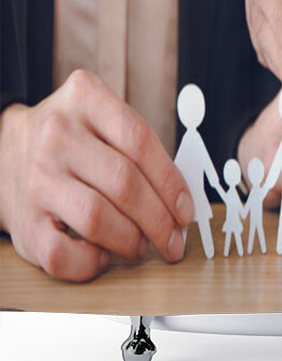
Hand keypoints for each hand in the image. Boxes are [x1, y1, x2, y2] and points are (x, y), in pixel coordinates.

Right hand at [0, 70, 193, 280]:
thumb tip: (181, 197)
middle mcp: (57, 135)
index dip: (170, 180)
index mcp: (85, 98)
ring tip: (145, 245)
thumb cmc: (72, 137)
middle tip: (175, 239)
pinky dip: (91, 262)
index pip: (140, 141)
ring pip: (97, 218)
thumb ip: (141, 146)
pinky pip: (62, 254)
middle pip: (124, 182)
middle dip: (160, 218)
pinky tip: (104, 255)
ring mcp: (37, 178)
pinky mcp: (22, 221)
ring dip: (132, 240)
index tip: (186, 208)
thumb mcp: (103, 117)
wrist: (5, 148)